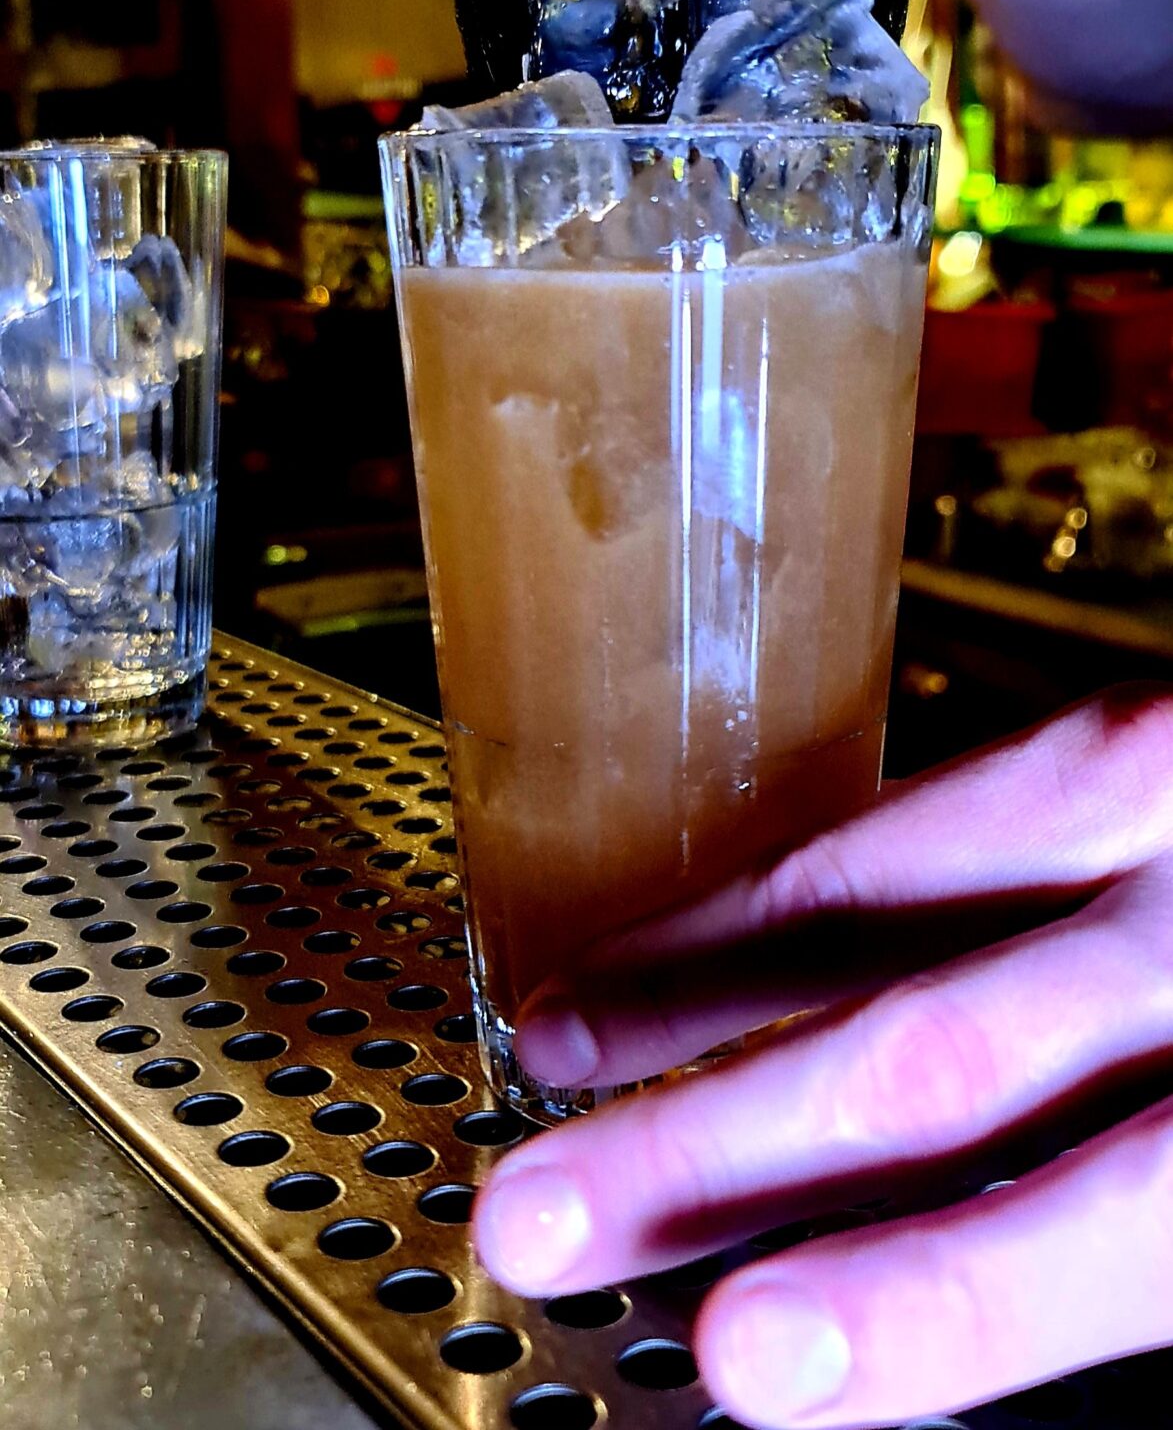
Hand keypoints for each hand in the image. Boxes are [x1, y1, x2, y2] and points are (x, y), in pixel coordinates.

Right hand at [473, 689, 1172, 1425]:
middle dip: (715, 1150)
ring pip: (897, 906)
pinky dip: (783, 886)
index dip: (921, 1297)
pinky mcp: (1130, 725)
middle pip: (941, 1057)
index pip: (1099, 1217)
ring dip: (695, 991)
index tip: (751, 1359)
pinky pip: (927, 813)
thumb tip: (934, 1296)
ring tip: (548, 1053)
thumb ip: (1156, 1230)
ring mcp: (1169, 800)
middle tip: (541, 1220)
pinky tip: (690, 933)